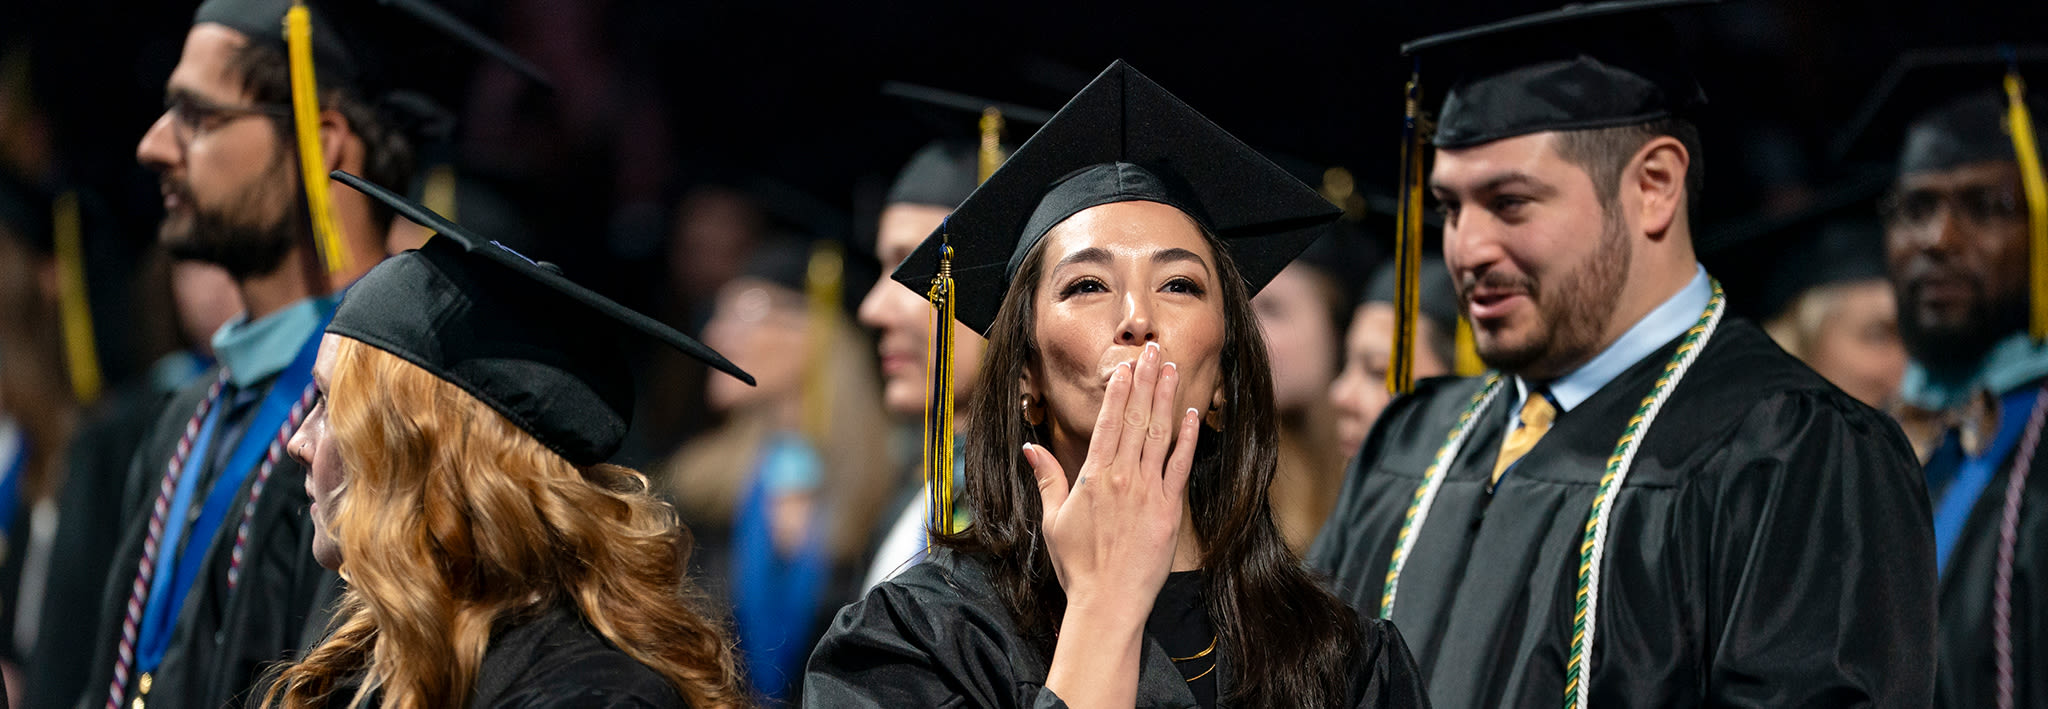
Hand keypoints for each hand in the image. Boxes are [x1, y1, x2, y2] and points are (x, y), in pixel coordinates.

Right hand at [1024, 341, 1200, 617]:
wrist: (1108, 602)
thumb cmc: (1077, 565)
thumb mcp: (1053, 520)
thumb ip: (1046, 479)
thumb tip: (1030, 447)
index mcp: (1093, 477)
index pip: (1107, 422)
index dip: (1119, 390)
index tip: (1126, 365)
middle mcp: (1122, 477)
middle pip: (1135, 418)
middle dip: (1144, 380)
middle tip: (1151, 350)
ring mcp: (1149, 491)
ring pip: (1159, 434)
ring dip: (1165, 398)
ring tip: (1171, 367)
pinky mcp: (1170, 509)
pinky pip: (1180, 465)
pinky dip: (1187, 438)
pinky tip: (1191, 414)